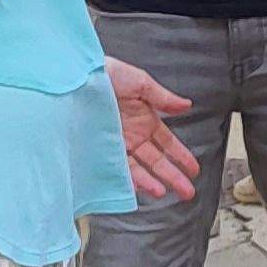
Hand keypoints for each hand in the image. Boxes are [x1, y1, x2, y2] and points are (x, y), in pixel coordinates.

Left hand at [106, 57, 201, 202]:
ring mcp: (116, 144)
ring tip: (163, 192)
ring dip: (152, 182)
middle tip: (187, 191)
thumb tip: (186, 105)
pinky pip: (116, 169)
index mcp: (144, 120)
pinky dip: (127, 180)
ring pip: (138, 169)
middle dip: (173, 176)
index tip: (193, 169)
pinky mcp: (99, 150)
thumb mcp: (139, 82)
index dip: (181, 156)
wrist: (74, 76)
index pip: (167, 144)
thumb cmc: (104, 73)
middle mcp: (132, 136)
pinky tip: (136, 188)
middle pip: (156, 161)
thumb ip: (162, 97)